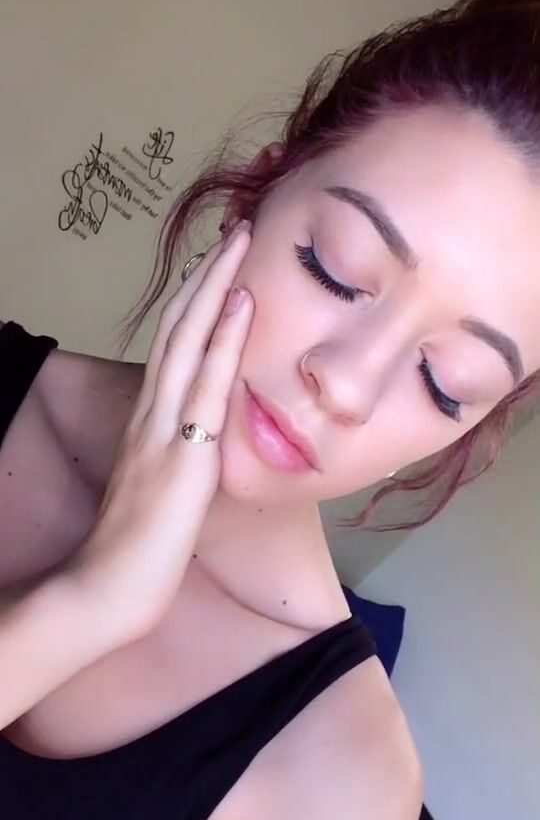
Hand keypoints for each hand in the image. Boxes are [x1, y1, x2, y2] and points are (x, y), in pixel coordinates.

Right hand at [71, 221, 252, 638]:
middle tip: (236, 232)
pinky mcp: (183, 454)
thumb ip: (178, 457)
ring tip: (241, 242)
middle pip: (179, 328)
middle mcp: (152, 412)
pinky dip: (226, 339)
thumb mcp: (161, 488)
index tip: (222, 267)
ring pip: (190, 340)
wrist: (106, 588)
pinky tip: (243, 303)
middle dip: (208, 276)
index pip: (175, 346)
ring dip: (217, 286)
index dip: (198, 302)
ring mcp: (165, 429)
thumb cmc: (136, 548)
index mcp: (149, 420)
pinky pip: (208, 385)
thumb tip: (206, 442)